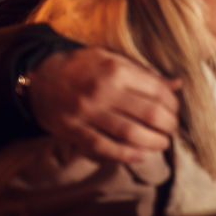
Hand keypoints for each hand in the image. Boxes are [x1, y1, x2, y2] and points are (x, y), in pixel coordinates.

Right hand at [28, 48, 180, 162]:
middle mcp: (103, 91)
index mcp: (117, 70)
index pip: (157, 91)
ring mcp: (87, 112)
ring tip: (162, 143)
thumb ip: (144, 73)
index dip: (172, 104)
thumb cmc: (83, 65)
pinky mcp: (73, 130)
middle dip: (168, 125)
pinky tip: (140, 156)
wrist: (39, 75)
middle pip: (149, 113)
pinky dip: (125, 154)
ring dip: (152, 142)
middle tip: (172, 129)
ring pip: (129, 133)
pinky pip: (104, 147)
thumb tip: (176, 84)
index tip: (175, 110)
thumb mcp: (113, 59)